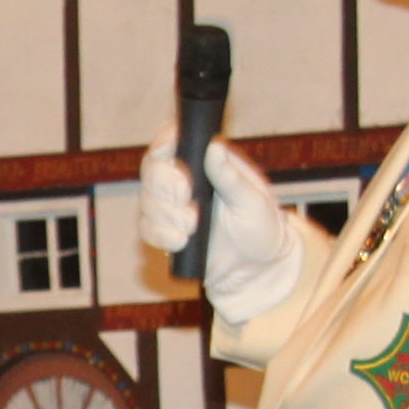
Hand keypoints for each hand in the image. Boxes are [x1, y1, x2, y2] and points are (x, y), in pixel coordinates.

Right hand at [138, 130, 305, 321]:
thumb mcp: (252, 200)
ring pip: (147, 200)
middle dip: (164, 184)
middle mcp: (184, 180)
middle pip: (152, 169)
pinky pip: (147, 229)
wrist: (257, 268)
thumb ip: (230, 176)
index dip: (165, 141)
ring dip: (166, 214)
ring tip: (193, 227)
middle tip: (185, 198)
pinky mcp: (165, 232)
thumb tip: (214, 147)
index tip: (168, 151)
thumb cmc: (261, 227)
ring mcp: (171, 207)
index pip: (175, 140)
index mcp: (206, 161)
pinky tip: (180, 241)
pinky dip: (160, 235)